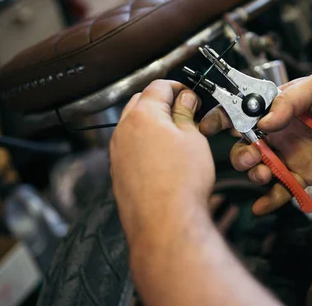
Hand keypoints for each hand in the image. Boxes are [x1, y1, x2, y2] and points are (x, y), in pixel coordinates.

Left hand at [110, 80, 213, 243]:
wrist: (164, 224)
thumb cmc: (180, 185)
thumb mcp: (194, 139)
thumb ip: (186, 114)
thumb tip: (185, 100)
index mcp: (142, 116)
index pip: (159, 86)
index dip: (179, 88)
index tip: (191, 96)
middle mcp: (123, 131)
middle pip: (141, 102)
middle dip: (162, 103)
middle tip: (185, 113)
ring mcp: (117, 153)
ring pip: (133, 126)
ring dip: (151, 124)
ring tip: (176, 137)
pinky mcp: (117, 173)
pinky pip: (129, 149)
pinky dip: (144, 145)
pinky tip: (163, 158)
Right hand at [199, 71, 311, 214]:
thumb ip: (290, 100)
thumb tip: (263, 123)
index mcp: (279, 107)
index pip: (243, 111)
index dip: (223, 118)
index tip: (208, 127)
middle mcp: (279, 132)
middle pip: (245, 145)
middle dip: (241, 152)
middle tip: (252, 154)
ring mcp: (290, 154)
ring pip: (259, 168)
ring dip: (253, 173)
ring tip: (263, 172)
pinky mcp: (304, 175)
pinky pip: (282, 189)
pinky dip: (269, 199)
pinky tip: (261, 206)